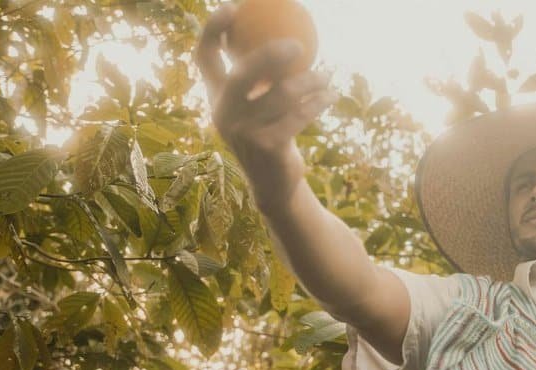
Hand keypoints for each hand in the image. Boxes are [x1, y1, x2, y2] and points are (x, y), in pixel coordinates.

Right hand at [193, 2, 336, 207]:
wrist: (274, 185)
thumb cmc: (270, 136)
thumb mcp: (259, 108)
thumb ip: (261, 81)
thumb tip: (286, 37)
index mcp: (217, 98)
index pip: (204, 58)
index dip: (213, 30)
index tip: (233, 7)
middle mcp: (224, 114)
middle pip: (242, 74)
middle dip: (269, 55)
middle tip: (298, 45)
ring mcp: (243, 132)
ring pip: (281, 95)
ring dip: (309, 81)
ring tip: (326, 74)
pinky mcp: (266, 147)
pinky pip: (298, 116)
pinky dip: (318, 102)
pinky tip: (331, 95)